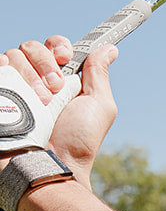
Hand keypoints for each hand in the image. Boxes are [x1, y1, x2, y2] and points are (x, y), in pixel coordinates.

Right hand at [0, 37, 117, 176]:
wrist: (49, 164)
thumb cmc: (77, 142)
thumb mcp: (99, 106)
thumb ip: (99, 74)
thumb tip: (110, 49)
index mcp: (61, 79)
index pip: (53, 46)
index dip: (59, 46)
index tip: (66, 57)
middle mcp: (36, 80)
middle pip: (32, 46)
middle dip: (46, 63)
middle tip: (55, 89)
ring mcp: (16, 87)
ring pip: (14, 55)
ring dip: (30, 75)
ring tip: (40, 103)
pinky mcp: (0, 94)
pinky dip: (7, 72)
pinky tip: (18, 92)